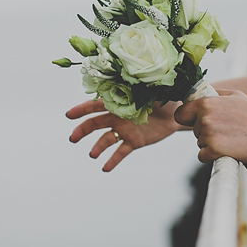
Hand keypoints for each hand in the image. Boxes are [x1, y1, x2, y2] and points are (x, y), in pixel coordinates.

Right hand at [66, 98, 183, 171]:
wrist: (177, 112)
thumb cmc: (163, 95)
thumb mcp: (152, 89)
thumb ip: (139, 88)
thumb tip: (130, 79)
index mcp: (118, 101)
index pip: (96, 105)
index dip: (82, 109)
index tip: (69, 114)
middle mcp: (117, 116)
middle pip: (95, 123)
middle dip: (83, 130)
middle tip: (73, 138)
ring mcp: (124, 130)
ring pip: (106, 139)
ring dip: (98, 147)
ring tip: (92, 154)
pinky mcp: (133, 142)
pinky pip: (121, 152)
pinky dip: (113, 160)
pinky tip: (105, 168)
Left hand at [174, 89, 246, 164]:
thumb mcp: (234, 95)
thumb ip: (213, 95)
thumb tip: (197, 96)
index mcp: (206, 103)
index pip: (181, 114)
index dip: (188, 119)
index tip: (198, 122)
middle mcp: (204, 117)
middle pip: (194, 130)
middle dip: (206, 132)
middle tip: (227, 130)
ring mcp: (209, 134)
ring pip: (199, 143)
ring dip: (211, 144)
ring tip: (231, 139)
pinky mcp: (214, 150)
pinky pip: (202, 156)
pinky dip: (212, 156)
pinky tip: (226, 150)